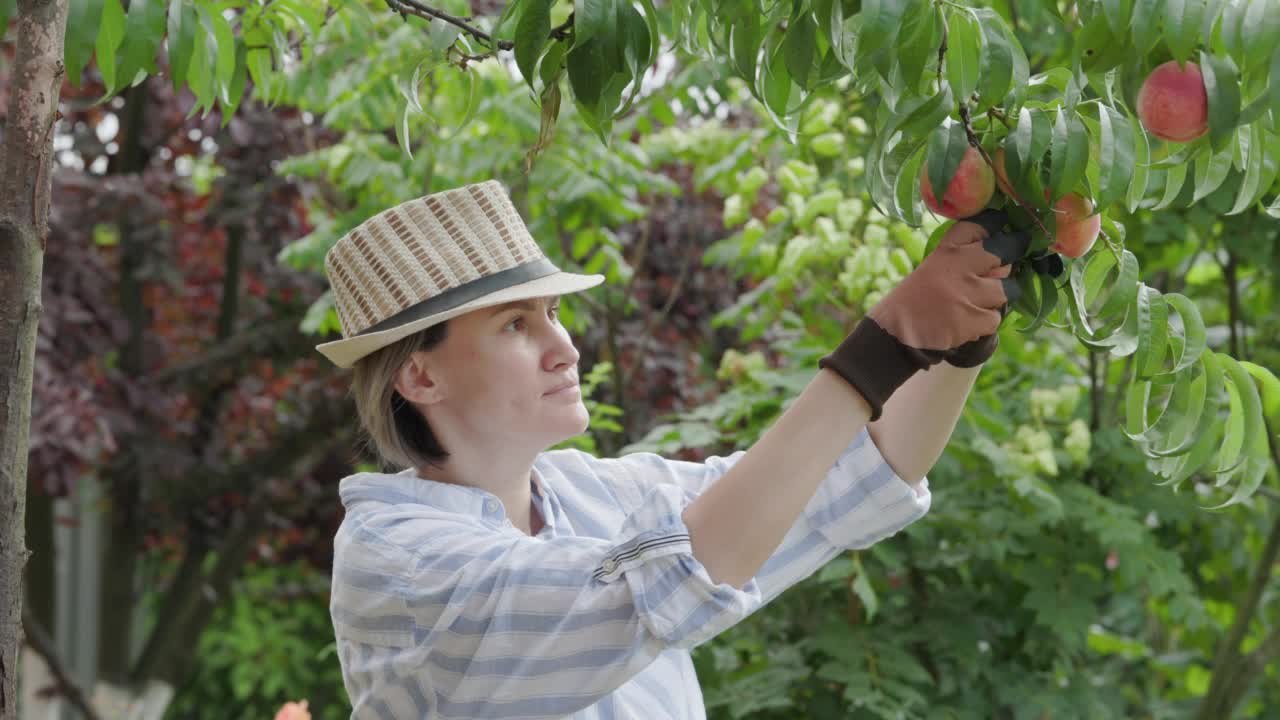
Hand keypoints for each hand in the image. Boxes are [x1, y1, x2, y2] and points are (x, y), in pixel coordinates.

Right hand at [818, 209, 1028, 419]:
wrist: (894, 333)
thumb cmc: (914, 300)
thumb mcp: (933, 267)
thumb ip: (963, 260)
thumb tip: (1003, 260)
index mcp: (947, 249)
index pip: (983, 225)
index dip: (996, 228)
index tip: (1000, 232)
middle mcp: (960, 266)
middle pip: (1004, 251)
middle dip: (1008, 260)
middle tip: (999, 271)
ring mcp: (967, 293)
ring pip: (1006, 289)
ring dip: (996, 298)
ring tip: (976, 304)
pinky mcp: (973, 319)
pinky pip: (995, 318)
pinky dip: (985, 323)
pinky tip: (968, 323)